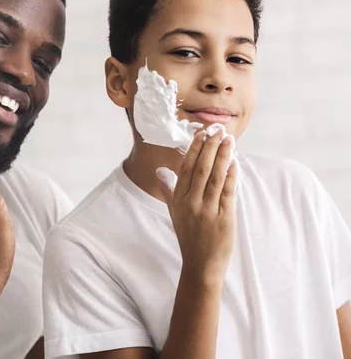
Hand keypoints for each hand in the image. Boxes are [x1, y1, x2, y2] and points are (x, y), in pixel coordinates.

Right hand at [157, 129, 237, 283]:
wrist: (201, 265)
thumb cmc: (188, 237)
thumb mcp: (173, 213)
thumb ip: (168, 190)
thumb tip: (159, 172)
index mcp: (178, 200)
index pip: (186, 167)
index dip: (195, 148)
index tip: (202, 133)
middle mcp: (191, 203)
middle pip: (201, 168)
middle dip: (210, 146)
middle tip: (217, 129)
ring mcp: (207, 210)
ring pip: (216, 176)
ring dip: (223, 155)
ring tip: (229, 140)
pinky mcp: (224, 217)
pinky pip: (228, 191)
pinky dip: (232, 175)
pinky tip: (235, 162)